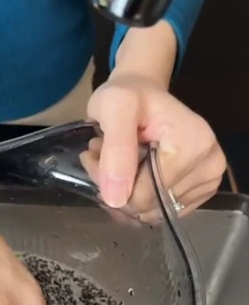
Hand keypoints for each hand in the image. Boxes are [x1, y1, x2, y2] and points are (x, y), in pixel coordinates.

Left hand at [84, 73, 225, 219]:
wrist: (142, 93)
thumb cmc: (128, 95)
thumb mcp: (114, 108)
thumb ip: (116, 150)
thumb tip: (117, 199)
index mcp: (194, 146)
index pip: (145, 195)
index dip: (112, 182)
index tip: (95, 154)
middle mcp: (210, 166)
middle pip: (148, 205)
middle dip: (115, 186)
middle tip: (99, 157)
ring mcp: (207, 182)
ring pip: (150, 211)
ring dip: (122, 192)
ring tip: (114, 161)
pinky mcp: (199, 192)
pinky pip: (159, 212)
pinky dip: (136, 198)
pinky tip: (128, 173)